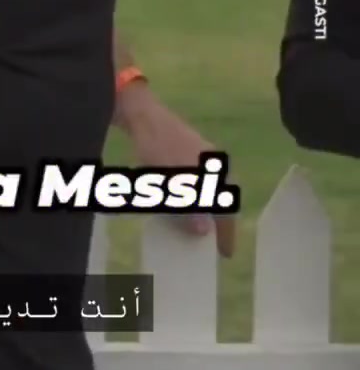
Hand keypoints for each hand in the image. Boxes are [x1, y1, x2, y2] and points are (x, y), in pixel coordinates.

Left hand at [116, 84, 235, 257]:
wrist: (142, 116)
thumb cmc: (160, 148)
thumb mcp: (173, 182)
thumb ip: (189, 207)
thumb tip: (205, 231)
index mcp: (217, 170)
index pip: (228, 207)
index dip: (227, 232)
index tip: (226, 253)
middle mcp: (214, 163)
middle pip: (220, 199)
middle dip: (216, 222)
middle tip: (213, 243)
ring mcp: (200, 155)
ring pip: (206, 190)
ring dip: (202, 210)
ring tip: (198, 229)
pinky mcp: (185, 152)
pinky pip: (193, 181)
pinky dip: (191, 197)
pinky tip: (180, 205)